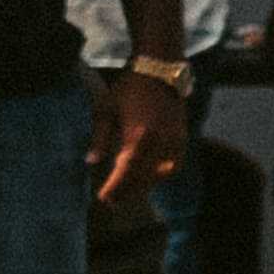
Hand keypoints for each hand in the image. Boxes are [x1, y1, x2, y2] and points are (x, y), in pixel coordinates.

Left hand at [91, 67, 188, 206]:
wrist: (159, 71)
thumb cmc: (127, 89)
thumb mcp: (106, 110)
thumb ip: (100, 138)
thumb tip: (91, 162)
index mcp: (139, 134)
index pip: (126, 169)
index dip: (116, 187)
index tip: (104, 198)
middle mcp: (160, 140)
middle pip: (143, 176)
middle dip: (127, 191)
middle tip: (111, 202)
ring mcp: (175, 140)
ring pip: (161, 173)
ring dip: (145, 185)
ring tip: (127, 193)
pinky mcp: (183, 138)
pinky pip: (174, 165)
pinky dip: (161, 174)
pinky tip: (148, 178)